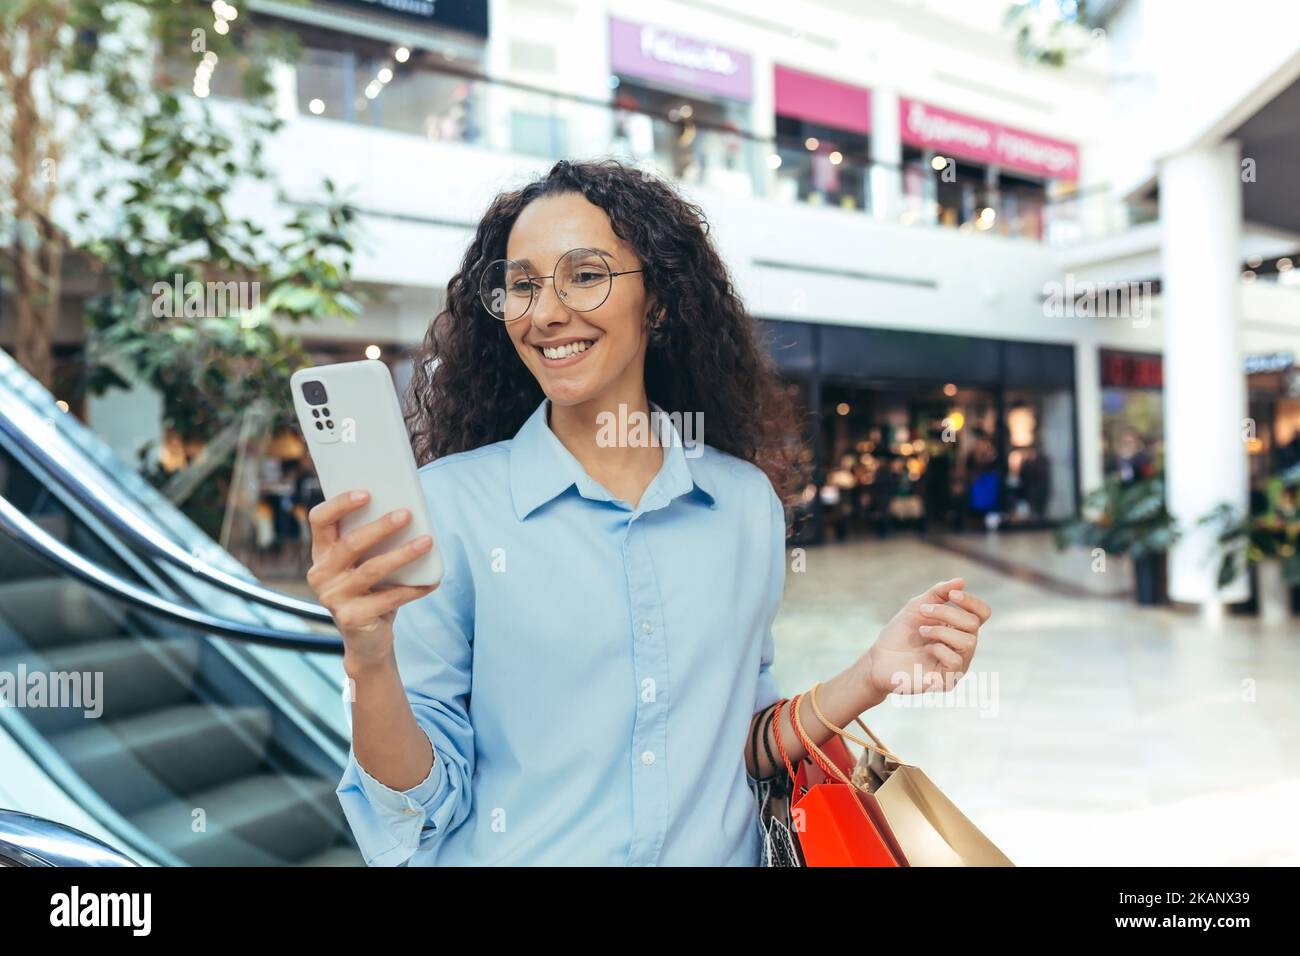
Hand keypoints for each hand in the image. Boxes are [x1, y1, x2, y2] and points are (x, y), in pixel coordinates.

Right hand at [305, 490, 438, 669]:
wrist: (366, 639)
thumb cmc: (370, 591)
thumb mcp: (366, 562)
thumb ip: (374, 541)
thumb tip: (407, 512)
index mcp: (322, 553)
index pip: (320, 520)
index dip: (340, 504)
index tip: (367, 493)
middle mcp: (321, 574)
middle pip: (350, 543)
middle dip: (381, 526)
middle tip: (407, 514)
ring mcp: (333, 597)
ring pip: (372, 569)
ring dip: (403, 554)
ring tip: (427, 542)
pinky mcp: (351, 618)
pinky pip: (388, 598)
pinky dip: (413, 588)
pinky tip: (432, 581)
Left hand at [859, 577, 990, 698]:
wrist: (879, 658)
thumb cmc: (900, 634)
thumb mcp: (918, 606)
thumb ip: (938, 593)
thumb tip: (961, 581)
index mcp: (960, 628)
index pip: (982, 613)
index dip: (971, 601)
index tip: (952, 594)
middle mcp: (964, 647)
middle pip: (973, 624)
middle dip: (946, 613)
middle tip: (922, 611)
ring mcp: (958, 664)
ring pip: (968, 642)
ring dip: (941, 630)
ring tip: (921, 631)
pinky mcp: (948, 680)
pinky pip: (956, 661)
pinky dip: (939, 649)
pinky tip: (926, 650)